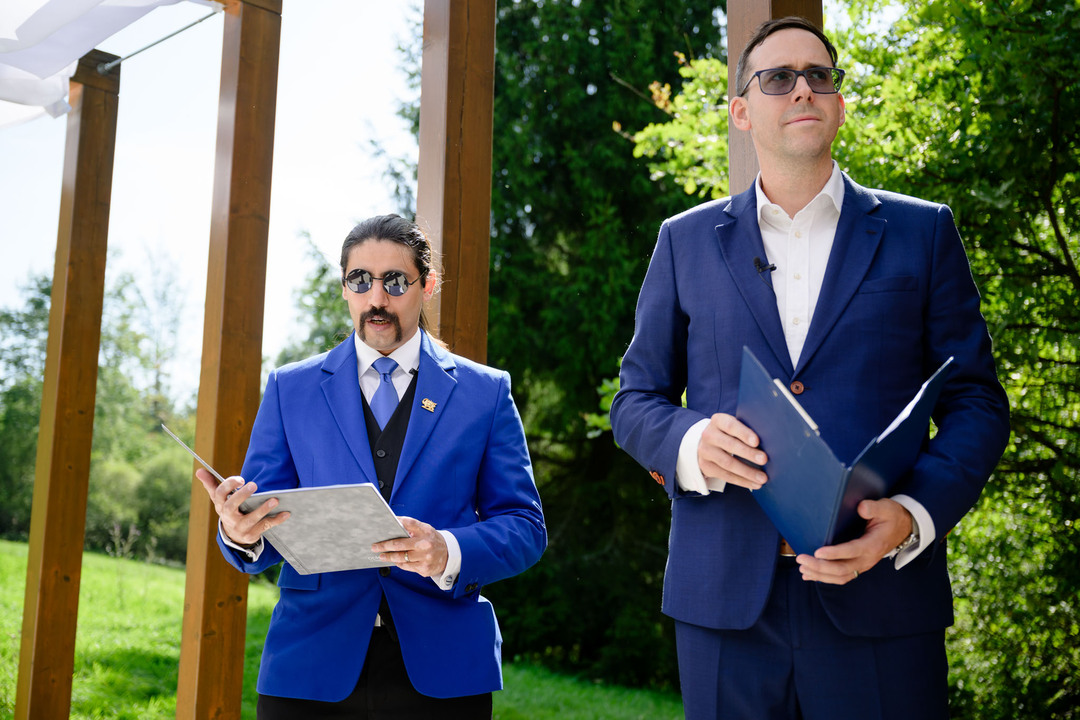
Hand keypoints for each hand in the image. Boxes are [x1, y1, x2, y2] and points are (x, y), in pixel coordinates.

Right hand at [195, 467, 289, 546]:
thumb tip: (199, 471)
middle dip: (242, 496)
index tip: (240, 478)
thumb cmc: (228, 508)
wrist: (233, 534)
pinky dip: (276, 520)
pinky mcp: (252, 534)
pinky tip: (286, 513)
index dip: (229, 485)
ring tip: (275, 500)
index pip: (220, 494)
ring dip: (263, 509)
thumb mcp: (219, 498)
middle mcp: (228, 517)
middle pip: (232, 506)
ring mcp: (240, 527)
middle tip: (253, 484)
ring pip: (250, 519)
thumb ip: (211, 483)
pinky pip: (265, 527)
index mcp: (221, 505)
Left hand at [372, 516, 447, 577]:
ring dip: (388, 557)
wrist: (449, 555)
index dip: (397, 522)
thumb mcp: (426, 530)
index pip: (409, 523)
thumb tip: (394, 522)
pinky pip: (406, 566)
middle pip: (399, 545)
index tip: (384, 524)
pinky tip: (394, 561)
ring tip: (381, 555)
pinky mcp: (424, 569)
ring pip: (401, 558)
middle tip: (375, 546)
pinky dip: (399, 563)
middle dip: (384, 546)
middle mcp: (425, 544)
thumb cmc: (432, 540)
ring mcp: (425, 558)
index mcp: (426, 531)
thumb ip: (412, 526)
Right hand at [697, 413, 768, 489]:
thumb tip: (771, 441)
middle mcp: (709, 435)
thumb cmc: (729, 434)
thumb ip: (746, 430)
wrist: (707, 445)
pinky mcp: (706, 466)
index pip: (730, 425)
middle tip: (764, 459)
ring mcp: (705, 451)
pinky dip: (742, 481)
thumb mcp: (734, 427)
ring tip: (763, 478)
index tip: (757, 442)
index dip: (744, 433)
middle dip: (748, 453)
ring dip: (747, 472)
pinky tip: (754, 484)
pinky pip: (725, 476)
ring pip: (728, 463)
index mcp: (718, 421)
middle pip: (730, 445)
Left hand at [796, 498, 913, 584]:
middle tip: (801, 559)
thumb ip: (873, 508)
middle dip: (820, 566)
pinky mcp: (858, 566)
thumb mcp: (886, 508)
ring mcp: (863, 565)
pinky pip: (841, 577)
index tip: (818, 552)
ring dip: (820, 575)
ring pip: (840, 576)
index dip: (835, 553)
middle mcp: (867, 559)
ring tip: (802, 569)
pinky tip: (809, 575)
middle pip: (842, 569)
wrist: (902, 528)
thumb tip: (861, 508)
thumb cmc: (891, 516)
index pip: (852, 551)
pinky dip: (824, 578)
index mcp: (873, 544)